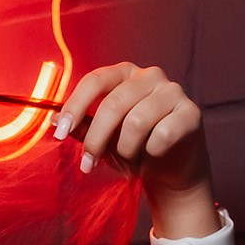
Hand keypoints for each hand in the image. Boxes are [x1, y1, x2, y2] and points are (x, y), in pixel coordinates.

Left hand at [53, 62, 214, 226]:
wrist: (172, 170)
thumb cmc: (136, 149)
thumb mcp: (104, 140)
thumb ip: (83, 127)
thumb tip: (54, 121)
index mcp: (125, 74)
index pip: (95, 81)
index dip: (75, 107)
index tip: (59, 134)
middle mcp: (149, 76)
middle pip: (113, 103)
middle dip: (96, 139)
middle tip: (88, 165)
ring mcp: (172, 92)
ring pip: (136, 122)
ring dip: (127, 150)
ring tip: (131, 160)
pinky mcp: (190, 113)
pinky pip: (161, 135)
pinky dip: (151, 153)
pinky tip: (154, 156)